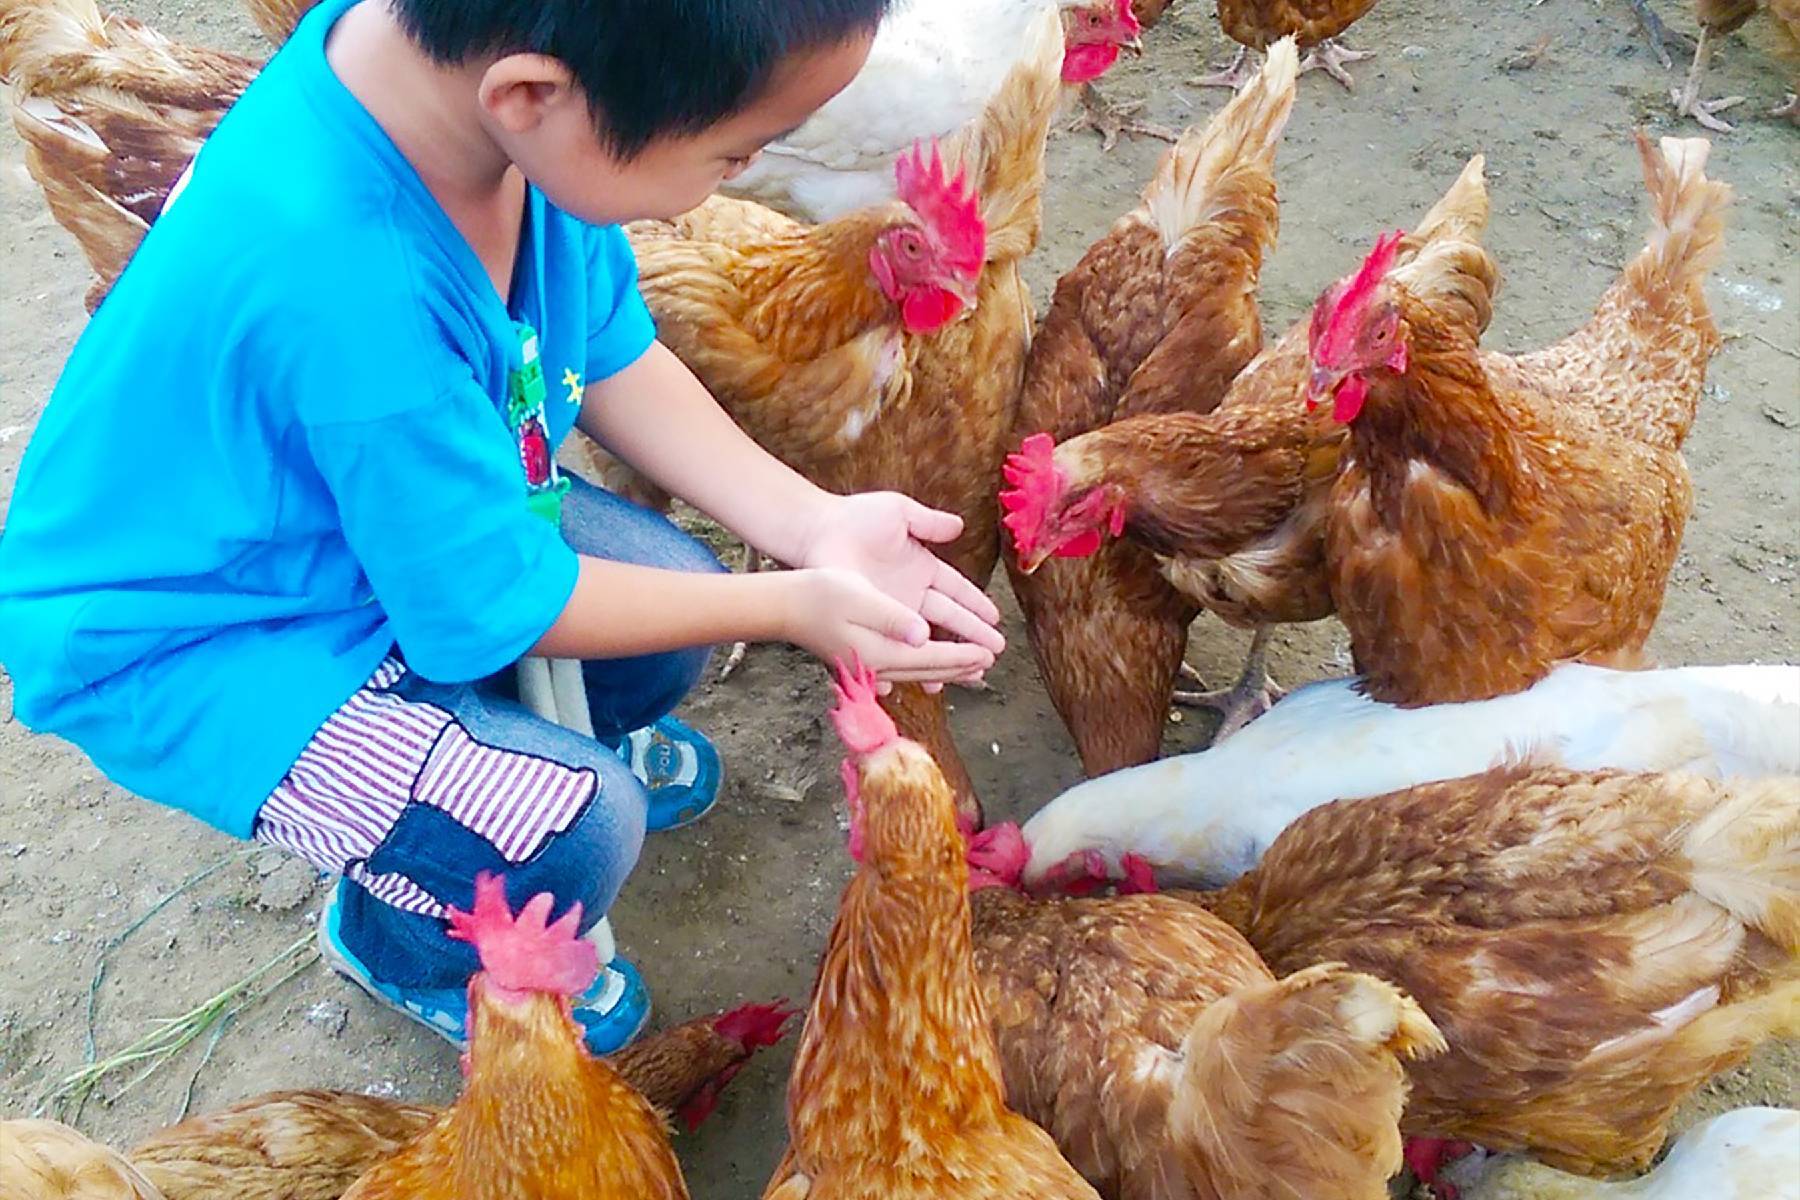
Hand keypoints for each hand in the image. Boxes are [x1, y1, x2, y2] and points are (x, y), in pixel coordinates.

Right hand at [780, 568, 996, 690]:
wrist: (783, 604)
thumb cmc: (819, 593)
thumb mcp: (859, 597)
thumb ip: (893, 617)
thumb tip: (923, 635)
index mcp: (881, 652)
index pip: (932, 657)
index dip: (963, 656)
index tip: (988, 653)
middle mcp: (878, 665)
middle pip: (929, 669)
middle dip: (961, 667)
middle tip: (990, 663)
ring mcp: (869, 664)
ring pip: (918, 670)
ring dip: (946, 669)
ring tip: (970, 670)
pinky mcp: (862, 657)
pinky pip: (903, 666)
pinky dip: (925, 666)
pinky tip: (929, 667)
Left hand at [790, 493, 1005, 685]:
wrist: (816, 530)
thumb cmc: (856, 517)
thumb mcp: (898, 512)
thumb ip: (928, 522)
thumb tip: (959, 527)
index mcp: (922, 569)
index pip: (957, 592)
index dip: (977, 607)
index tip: (996, 622)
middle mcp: (910, 595)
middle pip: (949, 621)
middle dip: (972, 638)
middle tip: (993, 655)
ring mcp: (890, 611)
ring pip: (925, 641)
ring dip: (945, 659)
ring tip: (966, 677)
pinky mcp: (870, 623)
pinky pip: (890, 649)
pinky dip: (901, 667)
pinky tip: (917, 682)